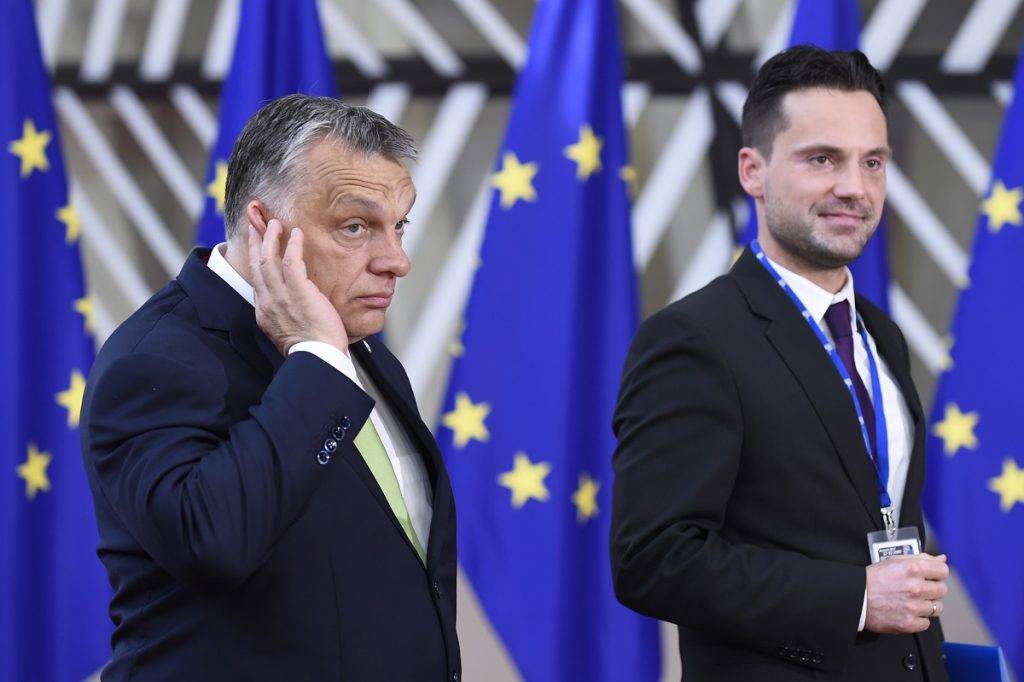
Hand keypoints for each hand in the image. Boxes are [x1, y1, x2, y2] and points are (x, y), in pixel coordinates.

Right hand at [247, 220, 347, 354]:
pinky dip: (292, 245)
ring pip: (268, 259)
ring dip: (270, 237)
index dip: (254, 258)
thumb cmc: (311, 349)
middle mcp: (267, 302)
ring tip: (275, 223)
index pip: (255, 278)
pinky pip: (292, 261)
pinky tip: (296, 233)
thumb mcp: (286, 331)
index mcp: (264, 312)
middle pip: (256, 264)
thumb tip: (290, 304)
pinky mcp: (299, 292)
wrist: (318, 359)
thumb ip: (283, 314)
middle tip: (255, 223)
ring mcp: (280, 296)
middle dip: (254, 240)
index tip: (255, 243)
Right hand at [865, 554, 947, 633]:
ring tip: (912, 601)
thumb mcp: (894, 561)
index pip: (943, 570)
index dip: (937, 573)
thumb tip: (941, 558)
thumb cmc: (873, 578)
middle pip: (942, 589)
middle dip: (932, 589)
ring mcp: (913, 607)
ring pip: (937, 608)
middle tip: (918, 589)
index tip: (930, 576)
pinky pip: (926, 623)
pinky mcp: (909, 623)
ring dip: (927, 605)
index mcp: (913, 569)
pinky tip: (907, 612)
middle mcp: (916, 587)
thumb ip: (920, 558)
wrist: (856, 598)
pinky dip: (918, 619)